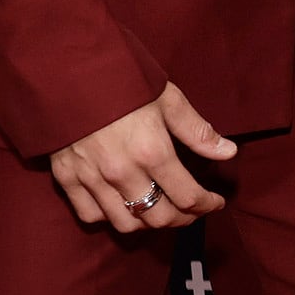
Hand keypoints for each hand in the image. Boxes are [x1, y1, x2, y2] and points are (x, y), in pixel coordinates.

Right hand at [48, 84, 237, 232]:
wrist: (66, 71)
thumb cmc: (122, 81)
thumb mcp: (167, 99)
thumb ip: (197, 131)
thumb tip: (228, 152)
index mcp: (152, 152)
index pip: (187, 197)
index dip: (207, 205)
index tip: (216, 202)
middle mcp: (122, 173)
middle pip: (158, 218)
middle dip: (182, 219)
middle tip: (192, 210)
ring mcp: (91, 179)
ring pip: (125, 224)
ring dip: (148, 223)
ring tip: (160, 210)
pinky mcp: (66, 178)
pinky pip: (90, 215)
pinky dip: (110, 217)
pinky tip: (123, 205)